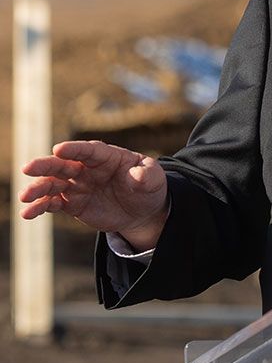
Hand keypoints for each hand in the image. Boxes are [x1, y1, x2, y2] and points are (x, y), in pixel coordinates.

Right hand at [20, 140, 169, 250]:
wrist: (143, 211)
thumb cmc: (148, 187)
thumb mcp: (154, 179)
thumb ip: (147, 174)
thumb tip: (137, 175)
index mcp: (107, 157)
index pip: (89, 150)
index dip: (74, 149)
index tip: (59, 149)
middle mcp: (87, 169)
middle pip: (63, 164)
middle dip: (46, 165)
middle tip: (29, 168)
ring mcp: (77, 186)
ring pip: (53, 184)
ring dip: (38, 188)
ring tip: (25, 197)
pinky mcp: (72, 203)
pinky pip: (53, 203)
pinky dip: (40, 207)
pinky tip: (28, 213)